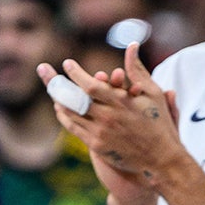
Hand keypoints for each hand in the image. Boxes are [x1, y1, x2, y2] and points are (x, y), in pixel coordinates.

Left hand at [37, 44, 180, 190]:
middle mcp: (108, 117)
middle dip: (55, 82)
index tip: (67, 64)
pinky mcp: (97, 145)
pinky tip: (60, 107)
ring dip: (58, 98)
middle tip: (43, 68)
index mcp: (122, 102)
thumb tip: (132, 45)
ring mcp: (100, 132)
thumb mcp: (153, 93)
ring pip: (70, 113)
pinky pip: (72, 128)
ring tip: (51, 86)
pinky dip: (63, 116)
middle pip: (73, 98)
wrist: (161, 159)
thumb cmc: (159, 123)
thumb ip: (137, 69)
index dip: (75, 73)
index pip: (90, 85)